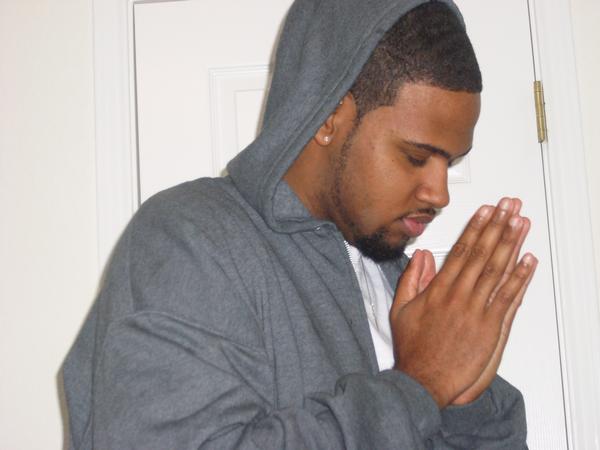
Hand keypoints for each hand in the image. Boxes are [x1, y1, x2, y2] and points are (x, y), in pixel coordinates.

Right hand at [390, 198, 537, 407]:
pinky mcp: (489, 328)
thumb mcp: (400, 309)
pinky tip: (529, 261)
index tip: (486, 211)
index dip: (475, 228)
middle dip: (497, 227)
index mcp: (437, 291)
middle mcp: (458, 297)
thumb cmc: (413, 348)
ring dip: (511, 244)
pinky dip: (520, 278)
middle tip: (509, 207)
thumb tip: (421, 256)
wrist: (423, 381)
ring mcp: (476, 312)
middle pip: (482, 254)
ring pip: (497, 271)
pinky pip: (508, 298)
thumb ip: (411, 279)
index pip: (460, 251)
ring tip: (520, 224)